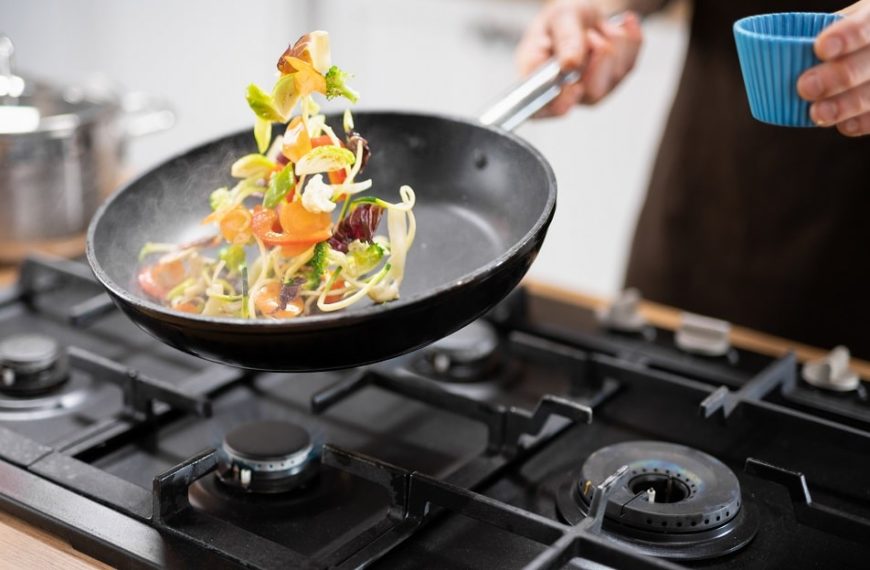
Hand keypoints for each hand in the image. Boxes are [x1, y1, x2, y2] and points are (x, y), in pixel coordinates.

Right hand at [515, 0, 642, 116]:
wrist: (584, 15)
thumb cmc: (564, 19)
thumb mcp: (560, 16)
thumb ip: (564, 39)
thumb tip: (569, 64)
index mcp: (536, 78)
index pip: (541, 109)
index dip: (559, 105)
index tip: (574, 87)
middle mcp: (564, 92)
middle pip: (591, 93)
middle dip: (598, 56)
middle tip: (590, 35)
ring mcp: (590, 92)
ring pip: (615, 76)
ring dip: (613, 43)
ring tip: (597, 30)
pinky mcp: (613, 83)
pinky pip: (630, 63)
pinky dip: (629, 39)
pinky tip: (618, 26)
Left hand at [797, 0, 869, 135]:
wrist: (863, 50)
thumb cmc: (842, 36)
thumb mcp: (834, 24)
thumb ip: (813, 35)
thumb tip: (770, 54)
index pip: (867, 25)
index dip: (848, 35)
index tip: (821, 48)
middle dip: (838, 77)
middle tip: (805, 87)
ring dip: (845, 105)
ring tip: (817, 114)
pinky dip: (859, 122)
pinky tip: (843, 125)